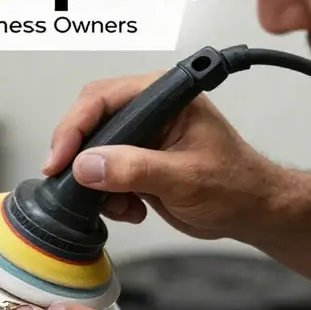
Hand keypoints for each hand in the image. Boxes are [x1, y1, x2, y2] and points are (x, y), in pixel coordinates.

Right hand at [44, 72, 280, 241]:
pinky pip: (101, 174)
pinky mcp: (135, 161)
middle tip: (70, 183)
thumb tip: (86, 165)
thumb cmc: (235, 186)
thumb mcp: (184, 178)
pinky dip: (106, 197)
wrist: (250, 212)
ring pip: (90, 152)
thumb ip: (135, 169)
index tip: (60, 160)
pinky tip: (131, 208)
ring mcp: (140, 137)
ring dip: (94, 183)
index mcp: (164, 97)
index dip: (74, 127)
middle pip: (89, 122)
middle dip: (78, 157)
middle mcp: (148, 111)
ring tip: (121, 205)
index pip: (102, 99)